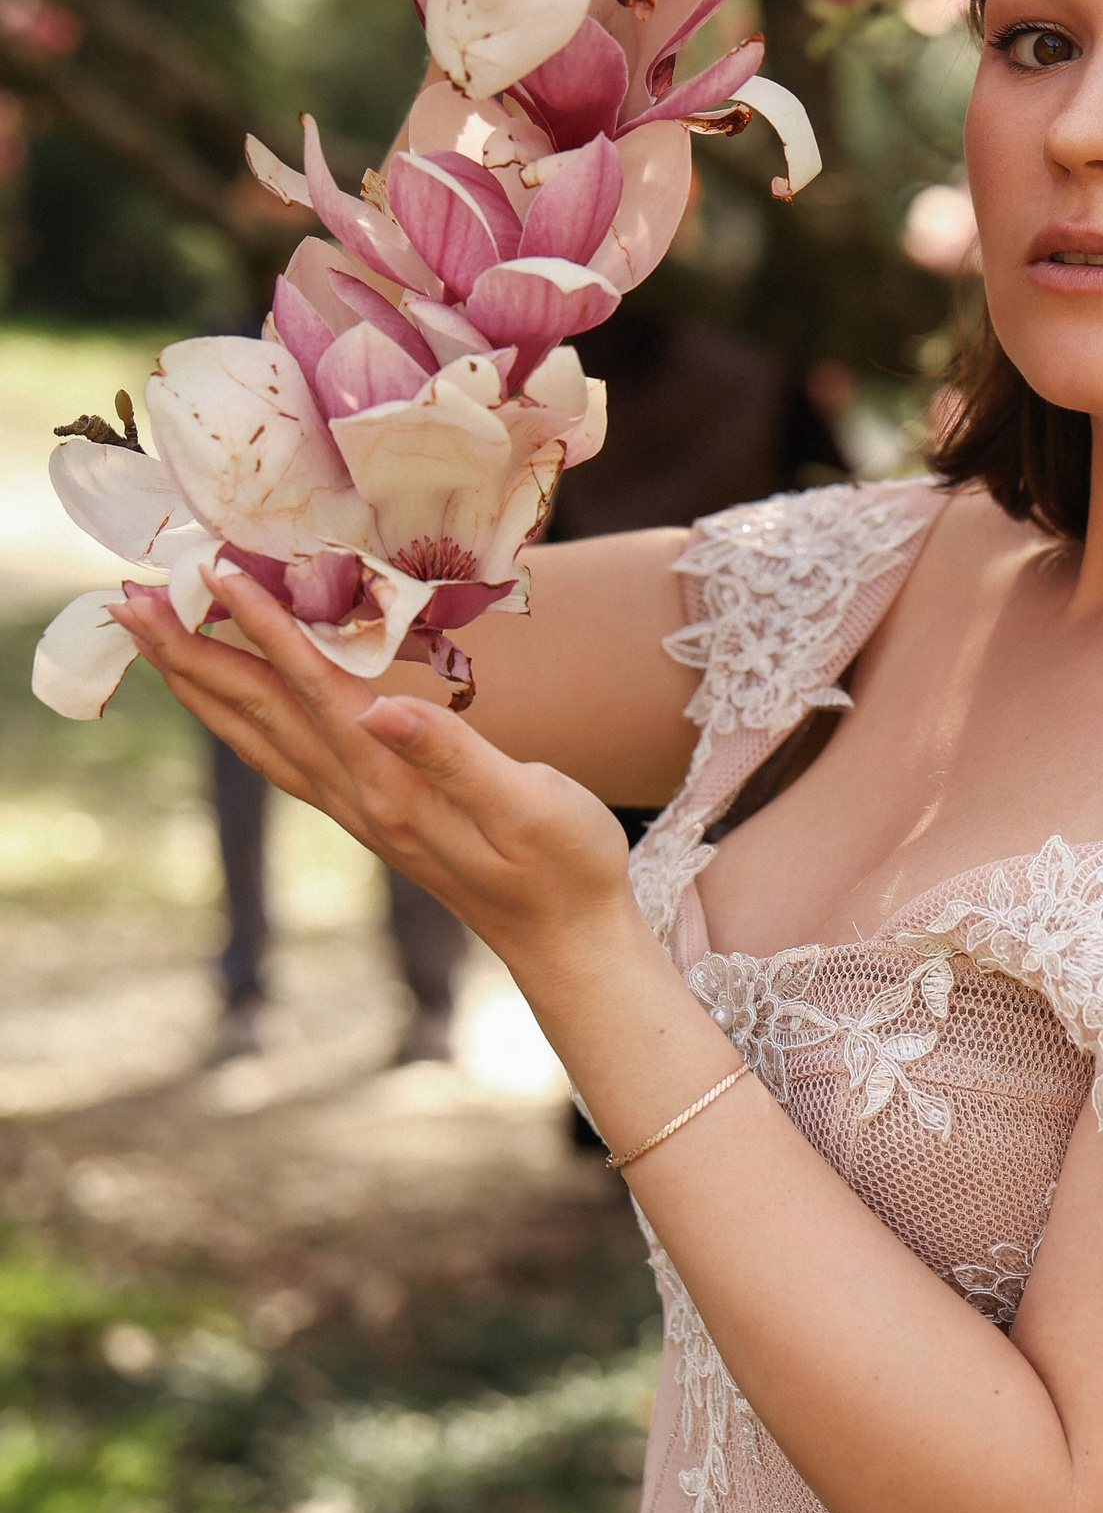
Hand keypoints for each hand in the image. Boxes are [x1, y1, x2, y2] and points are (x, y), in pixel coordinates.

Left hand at [113, 569, 635, 981]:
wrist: (565, 938)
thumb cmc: (565, 864)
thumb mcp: (529, 804)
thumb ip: (455, 755)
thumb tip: (382, 710)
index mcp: (392, 782)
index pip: (313, 688)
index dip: (266, 628)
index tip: (218, 573)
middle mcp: (358, 796)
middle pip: (258, 712)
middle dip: (191, 652)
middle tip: (127, 599)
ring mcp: (356, 809)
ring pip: (256, 736)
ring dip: (199, 683)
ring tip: (150, 637)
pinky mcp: (368, 814)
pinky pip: (279, 755)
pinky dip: (238, 716)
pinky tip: (227, 699)